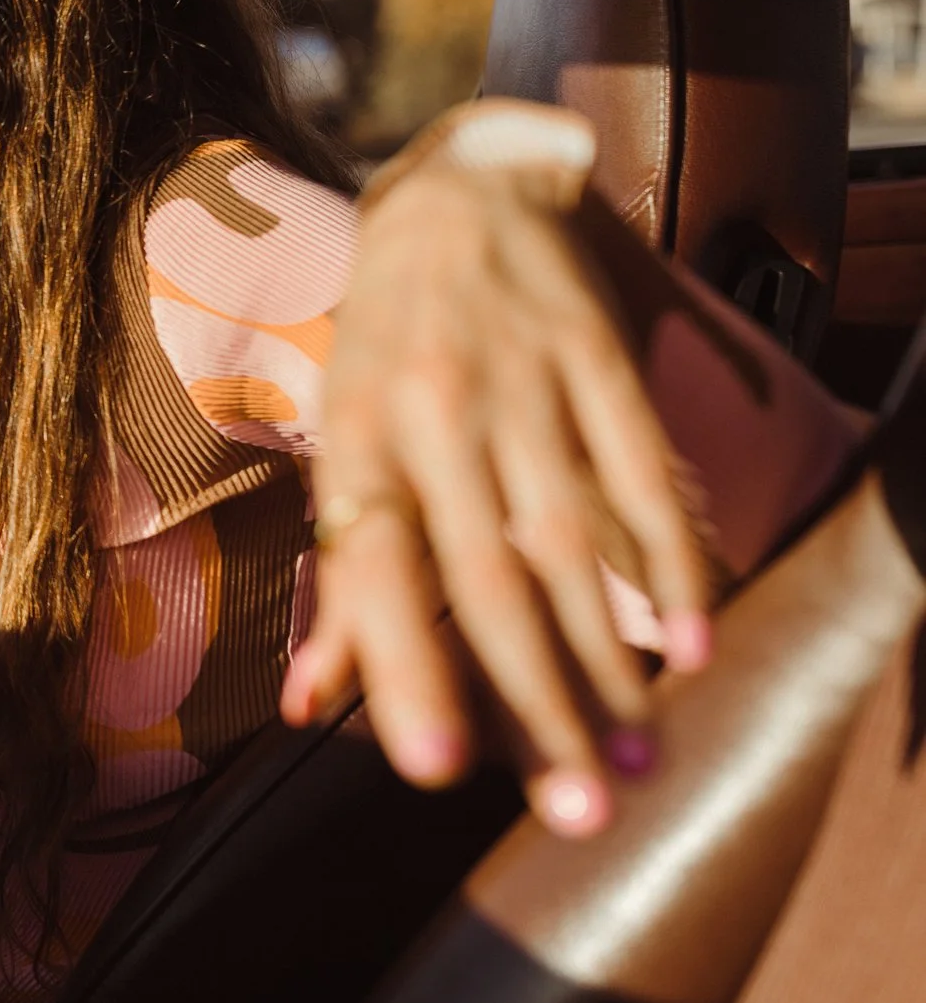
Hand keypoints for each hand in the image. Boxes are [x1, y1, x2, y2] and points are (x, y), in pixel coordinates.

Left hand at [284, 151, 713, 837]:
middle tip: (578, 809)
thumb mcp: (341, 444)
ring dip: (611, 654)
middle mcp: (434, 415)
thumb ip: (340, 582)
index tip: (435, 771)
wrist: (454, 193)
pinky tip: (693, 637)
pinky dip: (674, 556)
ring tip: (639, 752)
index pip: (377, 570)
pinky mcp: (597, 358)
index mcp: (357, 441)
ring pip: (573, 540)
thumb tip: (307, 707)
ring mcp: (522, 385)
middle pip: (488, 578)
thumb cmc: (383, 345)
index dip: (401, 666)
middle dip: (534, 701)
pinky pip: (643, 470)